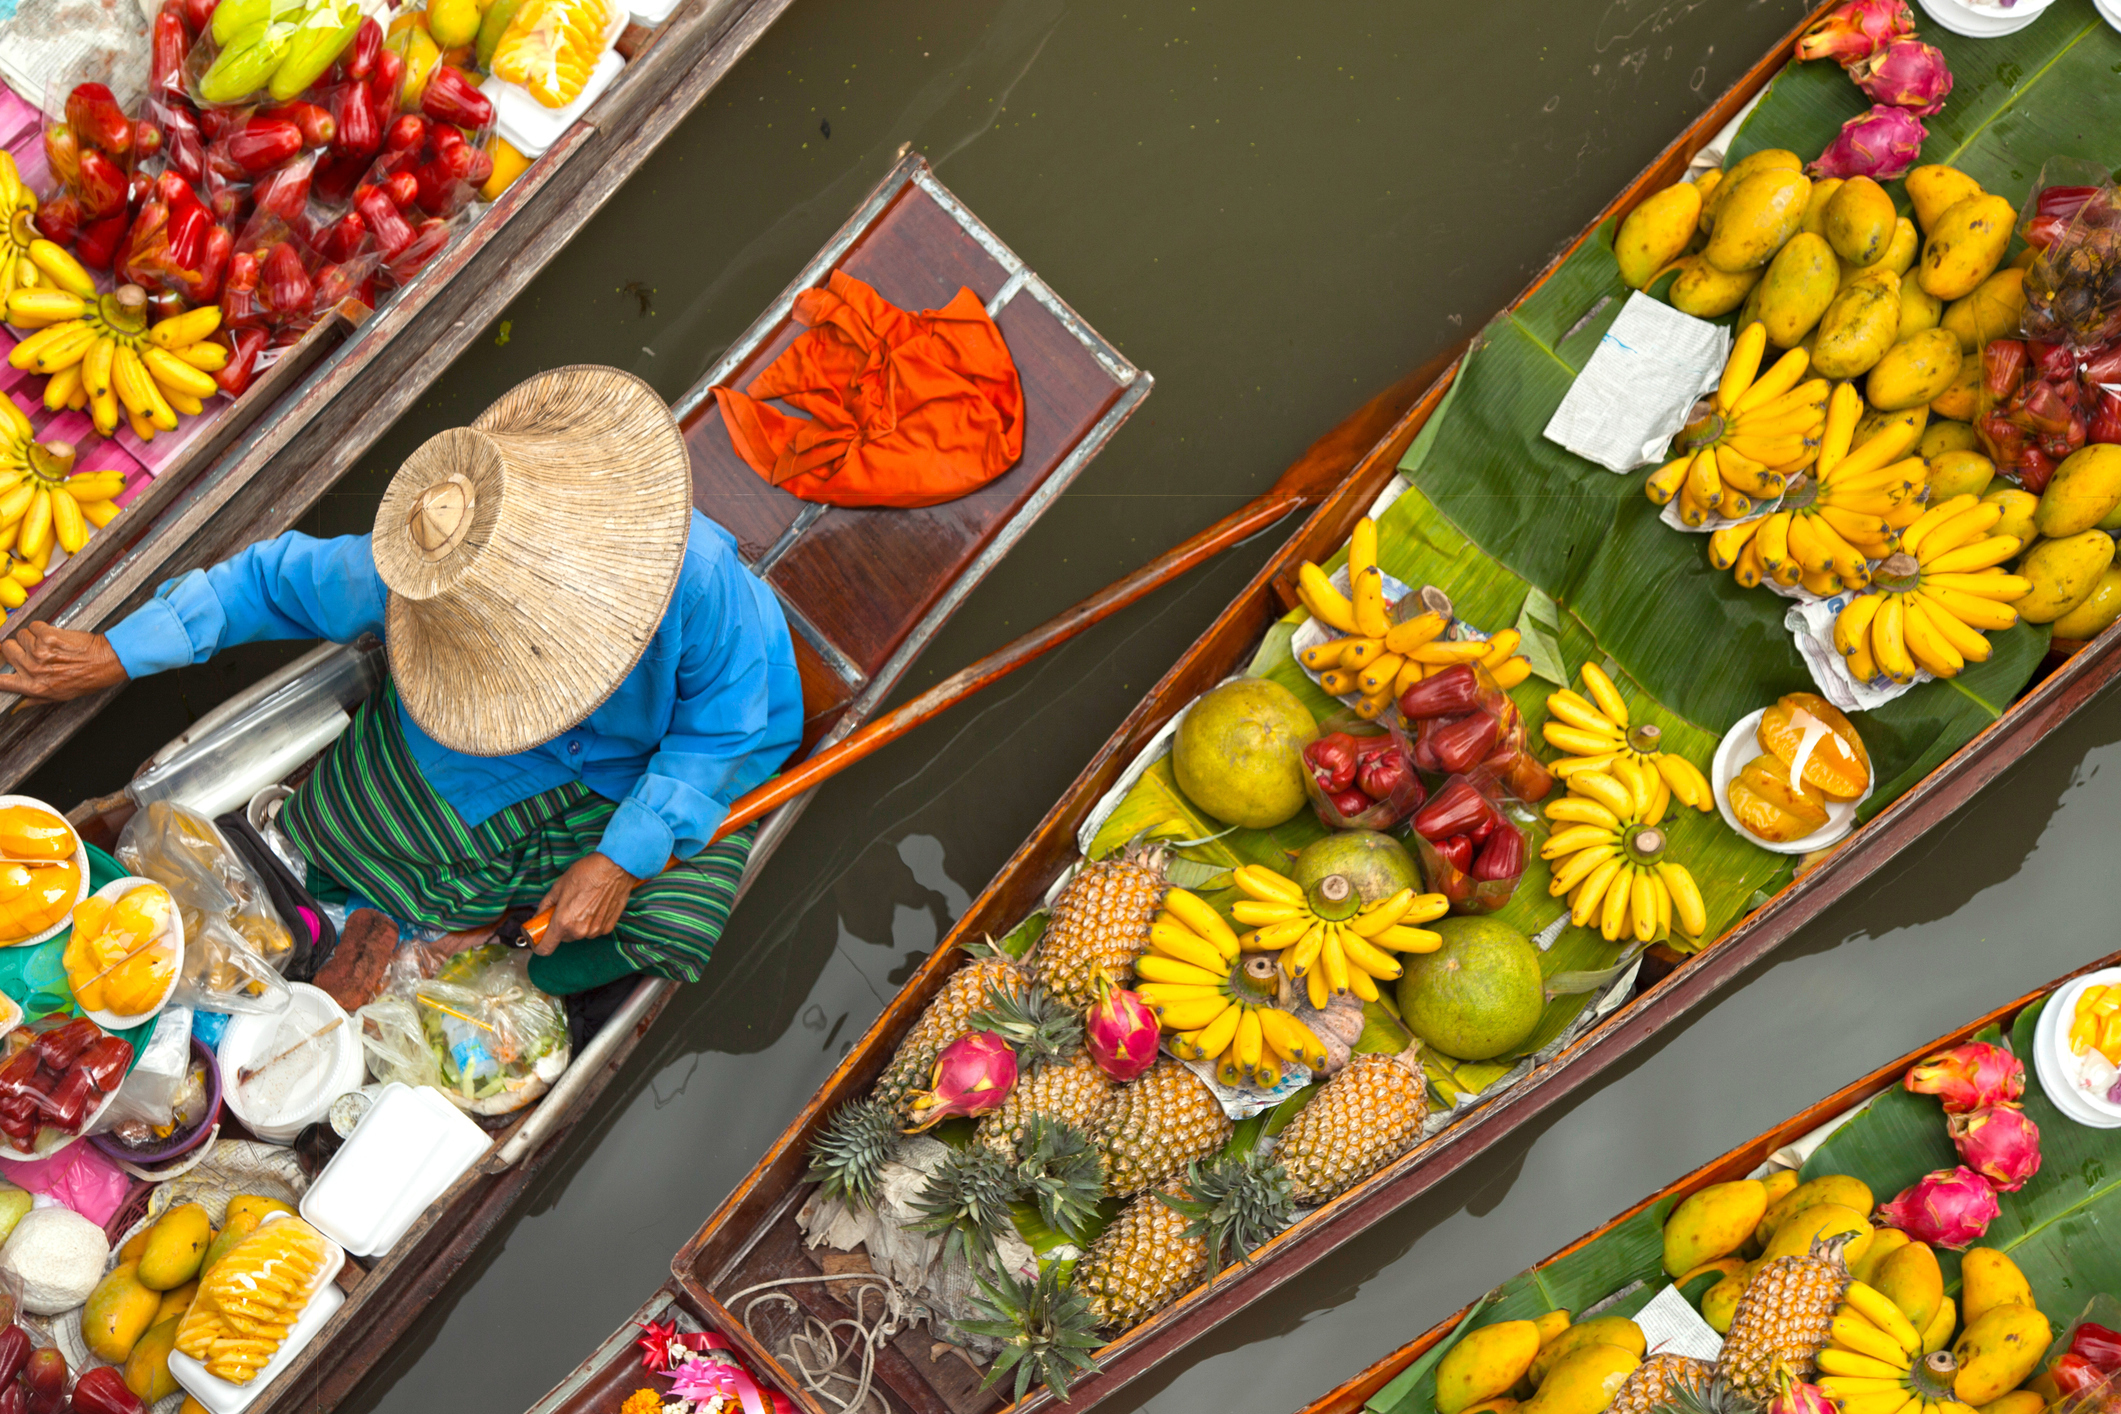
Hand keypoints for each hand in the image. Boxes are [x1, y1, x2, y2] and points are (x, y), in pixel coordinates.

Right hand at [0, 624, 127, 701]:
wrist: (105, 661)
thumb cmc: (86, 679)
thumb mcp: (59, 696)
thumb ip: (34, 700)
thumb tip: (17, 706)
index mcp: (32, 686)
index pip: (0, 680)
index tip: (0, 663)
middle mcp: (33, 669)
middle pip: (6, 649)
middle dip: (17, 646)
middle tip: (32, 649)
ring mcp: (39, 651)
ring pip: (21, 635)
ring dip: (32, 636)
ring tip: (49, 644)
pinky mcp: (48, 636)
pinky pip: (35, 626)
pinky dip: (42, 628)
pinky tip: (54, 636)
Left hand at [535, 852, 636, 950]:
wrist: (614, 868)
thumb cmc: (586, 874)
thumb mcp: (558, 887)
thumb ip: (545, 906)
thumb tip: (538, 917)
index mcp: (563, 922)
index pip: (545, 948)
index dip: (538, 945)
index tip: (538, 939)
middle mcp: (579, 931)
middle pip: (563, 938)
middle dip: (560, 928)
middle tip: (564, 909)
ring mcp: (595, 931)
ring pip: (579, 934)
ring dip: (576, 925)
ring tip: (582, 904)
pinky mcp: (608, 928)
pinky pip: (593, 930)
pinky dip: (591, 922)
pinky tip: (595, 906)